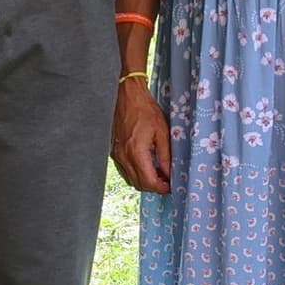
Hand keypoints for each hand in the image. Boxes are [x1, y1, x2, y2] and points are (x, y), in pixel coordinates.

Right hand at [112, 77, 172, 193]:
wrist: (128, 97)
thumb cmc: (145, 110)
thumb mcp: (162, 132)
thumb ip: (166, 156)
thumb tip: (170, 173)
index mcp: (136, 152)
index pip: (149, 181)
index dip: (161, 188)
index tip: (171, 186)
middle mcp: (124, 156)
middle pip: (139, 184)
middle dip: (154, 186)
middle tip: (167, 180)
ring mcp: (117, 155)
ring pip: (131, 180)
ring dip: (145, 181)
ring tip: (158, 173)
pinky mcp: (114, 152)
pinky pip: (125, 171)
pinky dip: (136, 174)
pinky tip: (146, 166)